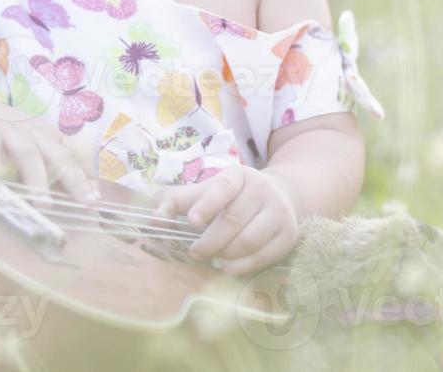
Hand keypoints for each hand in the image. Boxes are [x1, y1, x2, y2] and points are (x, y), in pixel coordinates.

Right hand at [0, 110, 100, 205]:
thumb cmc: (11, 135)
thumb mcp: (37, 146)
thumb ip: (58, 168)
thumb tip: (91, 193)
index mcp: (50, 138)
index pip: (75, 155)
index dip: (87, 175)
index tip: (96, 198)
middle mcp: (35, 134)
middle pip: (58, 157)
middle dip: (74, 180)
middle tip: (86, 202)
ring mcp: (10, 133)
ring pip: (28, 155)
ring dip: (37, 179)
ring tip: (44, 203)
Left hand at [156, 165, 297, 275]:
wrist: (276, 196)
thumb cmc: (229, 197)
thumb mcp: (204, 191)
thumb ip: (175, 202)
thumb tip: (154, 222)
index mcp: (238, 175)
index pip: (223, 188)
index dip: (207, 204)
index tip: (191, 220)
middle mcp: (263, 190)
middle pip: (234, 219)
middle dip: (210, 241)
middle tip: (194, 252)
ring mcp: (279, 212)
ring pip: (249, 240)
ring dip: (225, 254)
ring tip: (211, 258)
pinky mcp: (288, 235)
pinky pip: (263, 256)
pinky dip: (241, 266)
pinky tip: (226, 265)